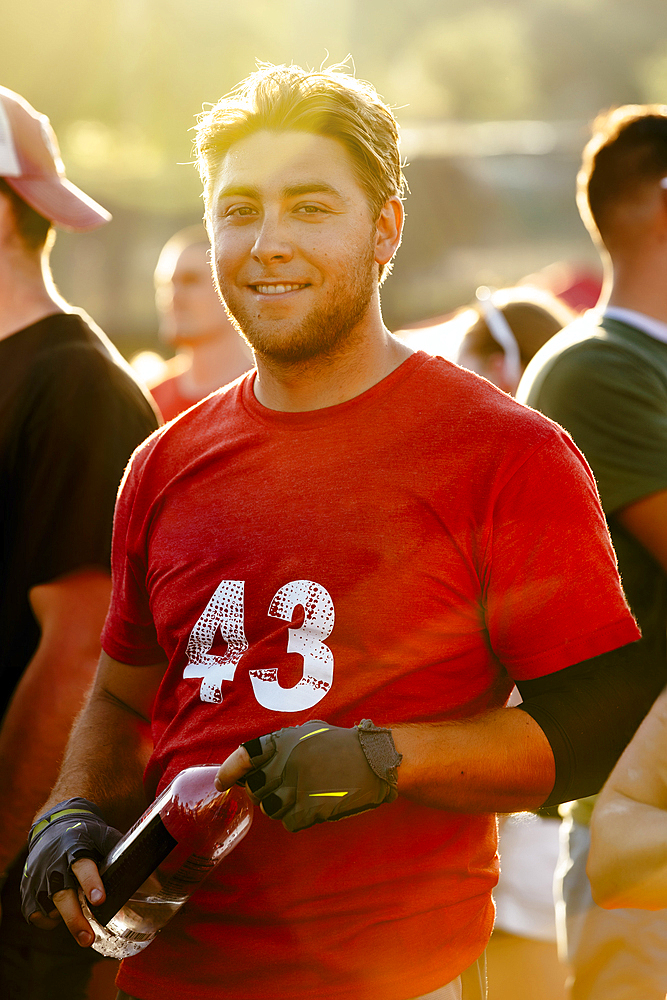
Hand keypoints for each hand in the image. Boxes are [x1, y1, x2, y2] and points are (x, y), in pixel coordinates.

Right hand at [21, 798, 120, 945]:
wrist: (53, 826)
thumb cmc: (86, 835)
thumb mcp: (105, 837)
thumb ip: (126, 858)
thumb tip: (156, 885)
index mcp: (75, 847)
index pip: (83, 868)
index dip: (91, 884)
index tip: (100, 901)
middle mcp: (53, 864)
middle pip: (62, 897)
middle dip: (75, 919)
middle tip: (89, 939)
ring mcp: (38, 879)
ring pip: (49, 909)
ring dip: (66, 918)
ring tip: (80, 920)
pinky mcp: (28, 891)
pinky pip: (37, 915)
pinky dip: (49, 919)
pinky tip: (61, 912)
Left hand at [216, 719, 400, 831]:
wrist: (372, 761)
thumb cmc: (340, 745)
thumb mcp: (307, 733)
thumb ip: (280, 746)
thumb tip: (255, 764)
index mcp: (281, 743)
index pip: (242, 758)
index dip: (228, 772)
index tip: (222, 782)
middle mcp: (282, 766)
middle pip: (255, 789)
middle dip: (264, 790)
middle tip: (282, 785)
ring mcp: (294, 790)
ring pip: (270, 808)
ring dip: (281, 804)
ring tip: (303, 793)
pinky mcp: (307, 811)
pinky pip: (288, 821)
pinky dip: (298, 817)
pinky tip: (314, 804)